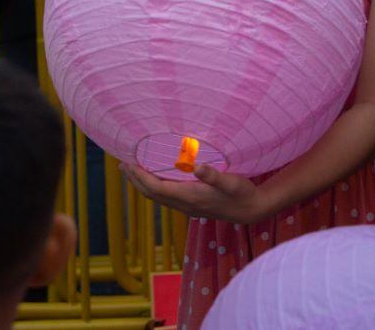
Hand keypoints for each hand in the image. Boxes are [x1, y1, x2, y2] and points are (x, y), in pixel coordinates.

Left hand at [120, 162, 269, 223]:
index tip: (129, 164)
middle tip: (122, 165)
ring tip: (132, 171)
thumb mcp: (231, 181)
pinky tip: (155, 180)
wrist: (252, 210)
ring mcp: (188, 207)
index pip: (157, 188)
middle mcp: (185, 204)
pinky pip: (166, 198)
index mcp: (190, 196)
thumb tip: (198, 167)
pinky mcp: (193, 206)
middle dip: (136, 180)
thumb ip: (214, 176)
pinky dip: (155, 188)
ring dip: (143, 184)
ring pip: (158, 197)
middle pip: (153, 194)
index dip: (141, 176)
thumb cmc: (242, 193)